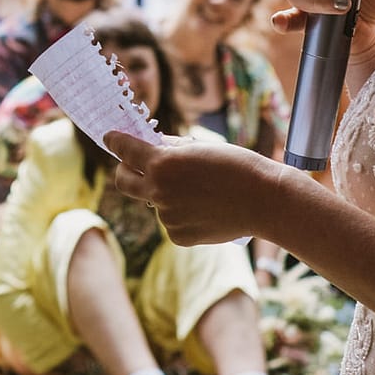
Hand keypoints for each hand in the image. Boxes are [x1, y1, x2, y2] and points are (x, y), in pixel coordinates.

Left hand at [104, 131, 280, 245]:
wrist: (264, 201)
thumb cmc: (235, 166)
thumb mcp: (198, 147)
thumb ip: (168, 147)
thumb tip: (148, 145)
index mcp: (161, 164)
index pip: (124, 150)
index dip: (115, 141)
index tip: (110, 138)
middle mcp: (158, 191)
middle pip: (123, 182)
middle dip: (124, 171)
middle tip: (134, 166)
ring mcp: (167, 217)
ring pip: (154, 202)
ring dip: (164, 193)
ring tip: (199, 190)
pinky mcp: (179, 237)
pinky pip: (171, 222)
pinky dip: (181, 214)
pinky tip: (205, 209)